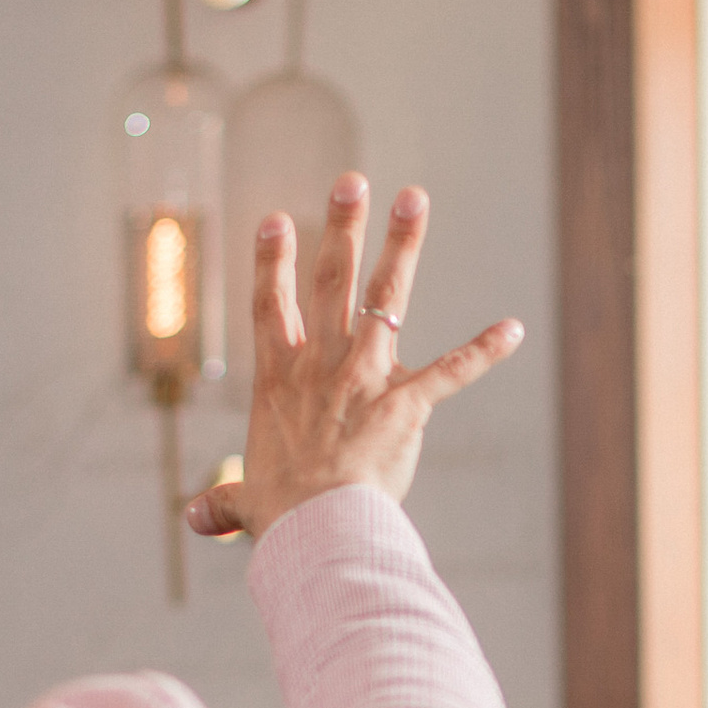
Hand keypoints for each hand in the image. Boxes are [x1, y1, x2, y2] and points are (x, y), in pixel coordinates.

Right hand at [192, 178, 521, 538]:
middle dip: (342, 226)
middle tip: (352, 181)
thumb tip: (194, 521)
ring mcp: (365, 378)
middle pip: (330, 281)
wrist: (317, 527)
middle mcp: (321, 365)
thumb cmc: (280, 516)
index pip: (270, 307)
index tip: (276, 217)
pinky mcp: (406, 404)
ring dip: (402, 244)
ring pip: (385, 298)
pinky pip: (453, 371)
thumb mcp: (246, 503)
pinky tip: (513, 329)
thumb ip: (222, 504)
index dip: (271, 260)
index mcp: (279, 380)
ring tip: (414, 197)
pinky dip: (486, 350)